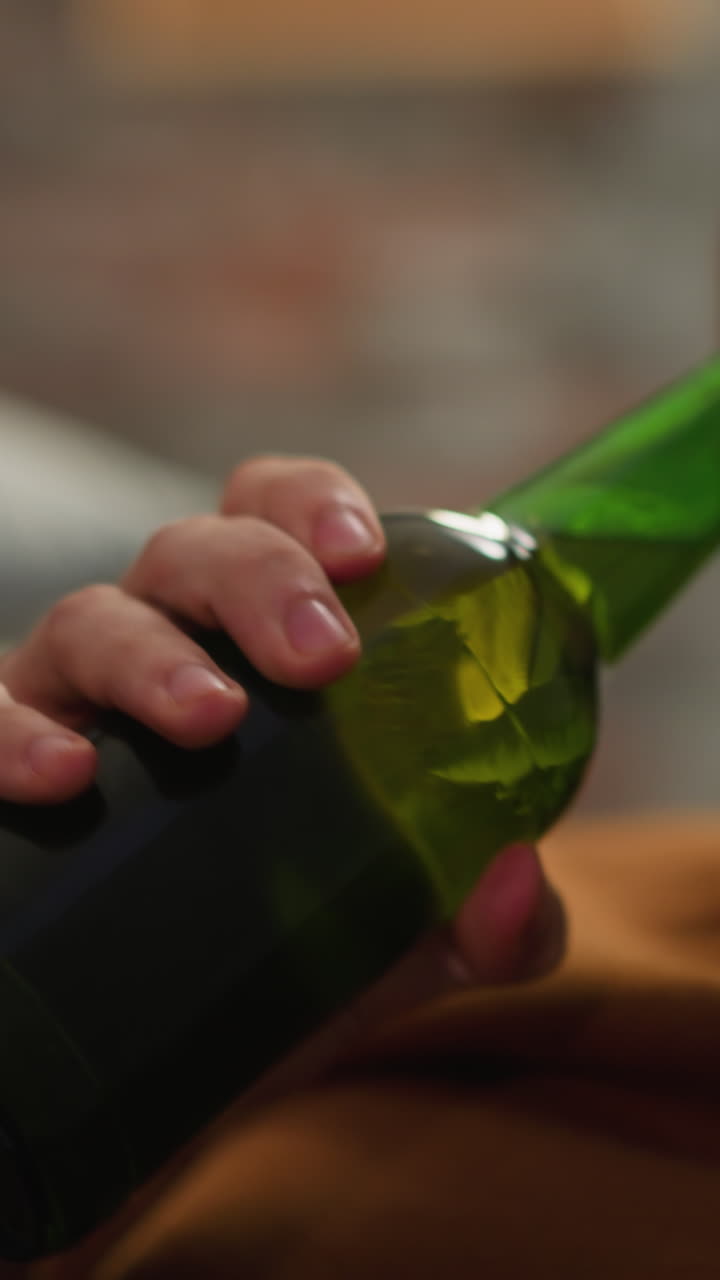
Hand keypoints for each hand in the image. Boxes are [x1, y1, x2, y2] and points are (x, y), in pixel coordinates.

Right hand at [0, 454, 561, 988]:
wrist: (179, 1061)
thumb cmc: (293, 959)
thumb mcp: (405, 941)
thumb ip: (489, 924)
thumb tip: (520, 886)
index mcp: (258, 648)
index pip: (271, 517)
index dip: (309, 506)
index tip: (361, 553)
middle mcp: (164, 652)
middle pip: (190, 551)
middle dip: (256, 576)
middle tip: (321, 657)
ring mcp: (77, 710)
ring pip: (88, 620)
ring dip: (151, 653)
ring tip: (211, 716)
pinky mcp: (7, 780)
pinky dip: (9, 731)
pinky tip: (61, 773)